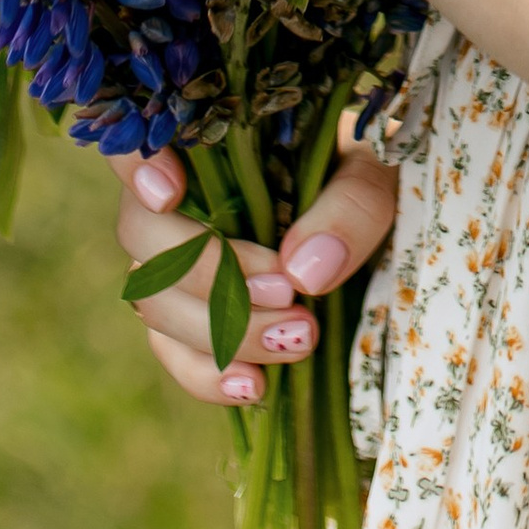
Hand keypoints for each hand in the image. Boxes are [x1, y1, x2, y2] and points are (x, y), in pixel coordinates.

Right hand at [109, 117, 399, 408]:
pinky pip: (176, 356)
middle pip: (143, 238)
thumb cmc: (379, 178)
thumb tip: (302, 271)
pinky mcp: (199, 323)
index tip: (169, 195)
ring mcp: (184, 267)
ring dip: (219, 330)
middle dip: (208, 274)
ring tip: (299, 339)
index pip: (141, 142)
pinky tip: (254, 387)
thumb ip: (351, 206)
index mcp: (218, 146)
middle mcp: (185, 203)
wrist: (393, 226)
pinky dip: (208, 377)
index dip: (135, 167)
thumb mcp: (381, 173)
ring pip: (155, 303)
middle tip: (286, 293)